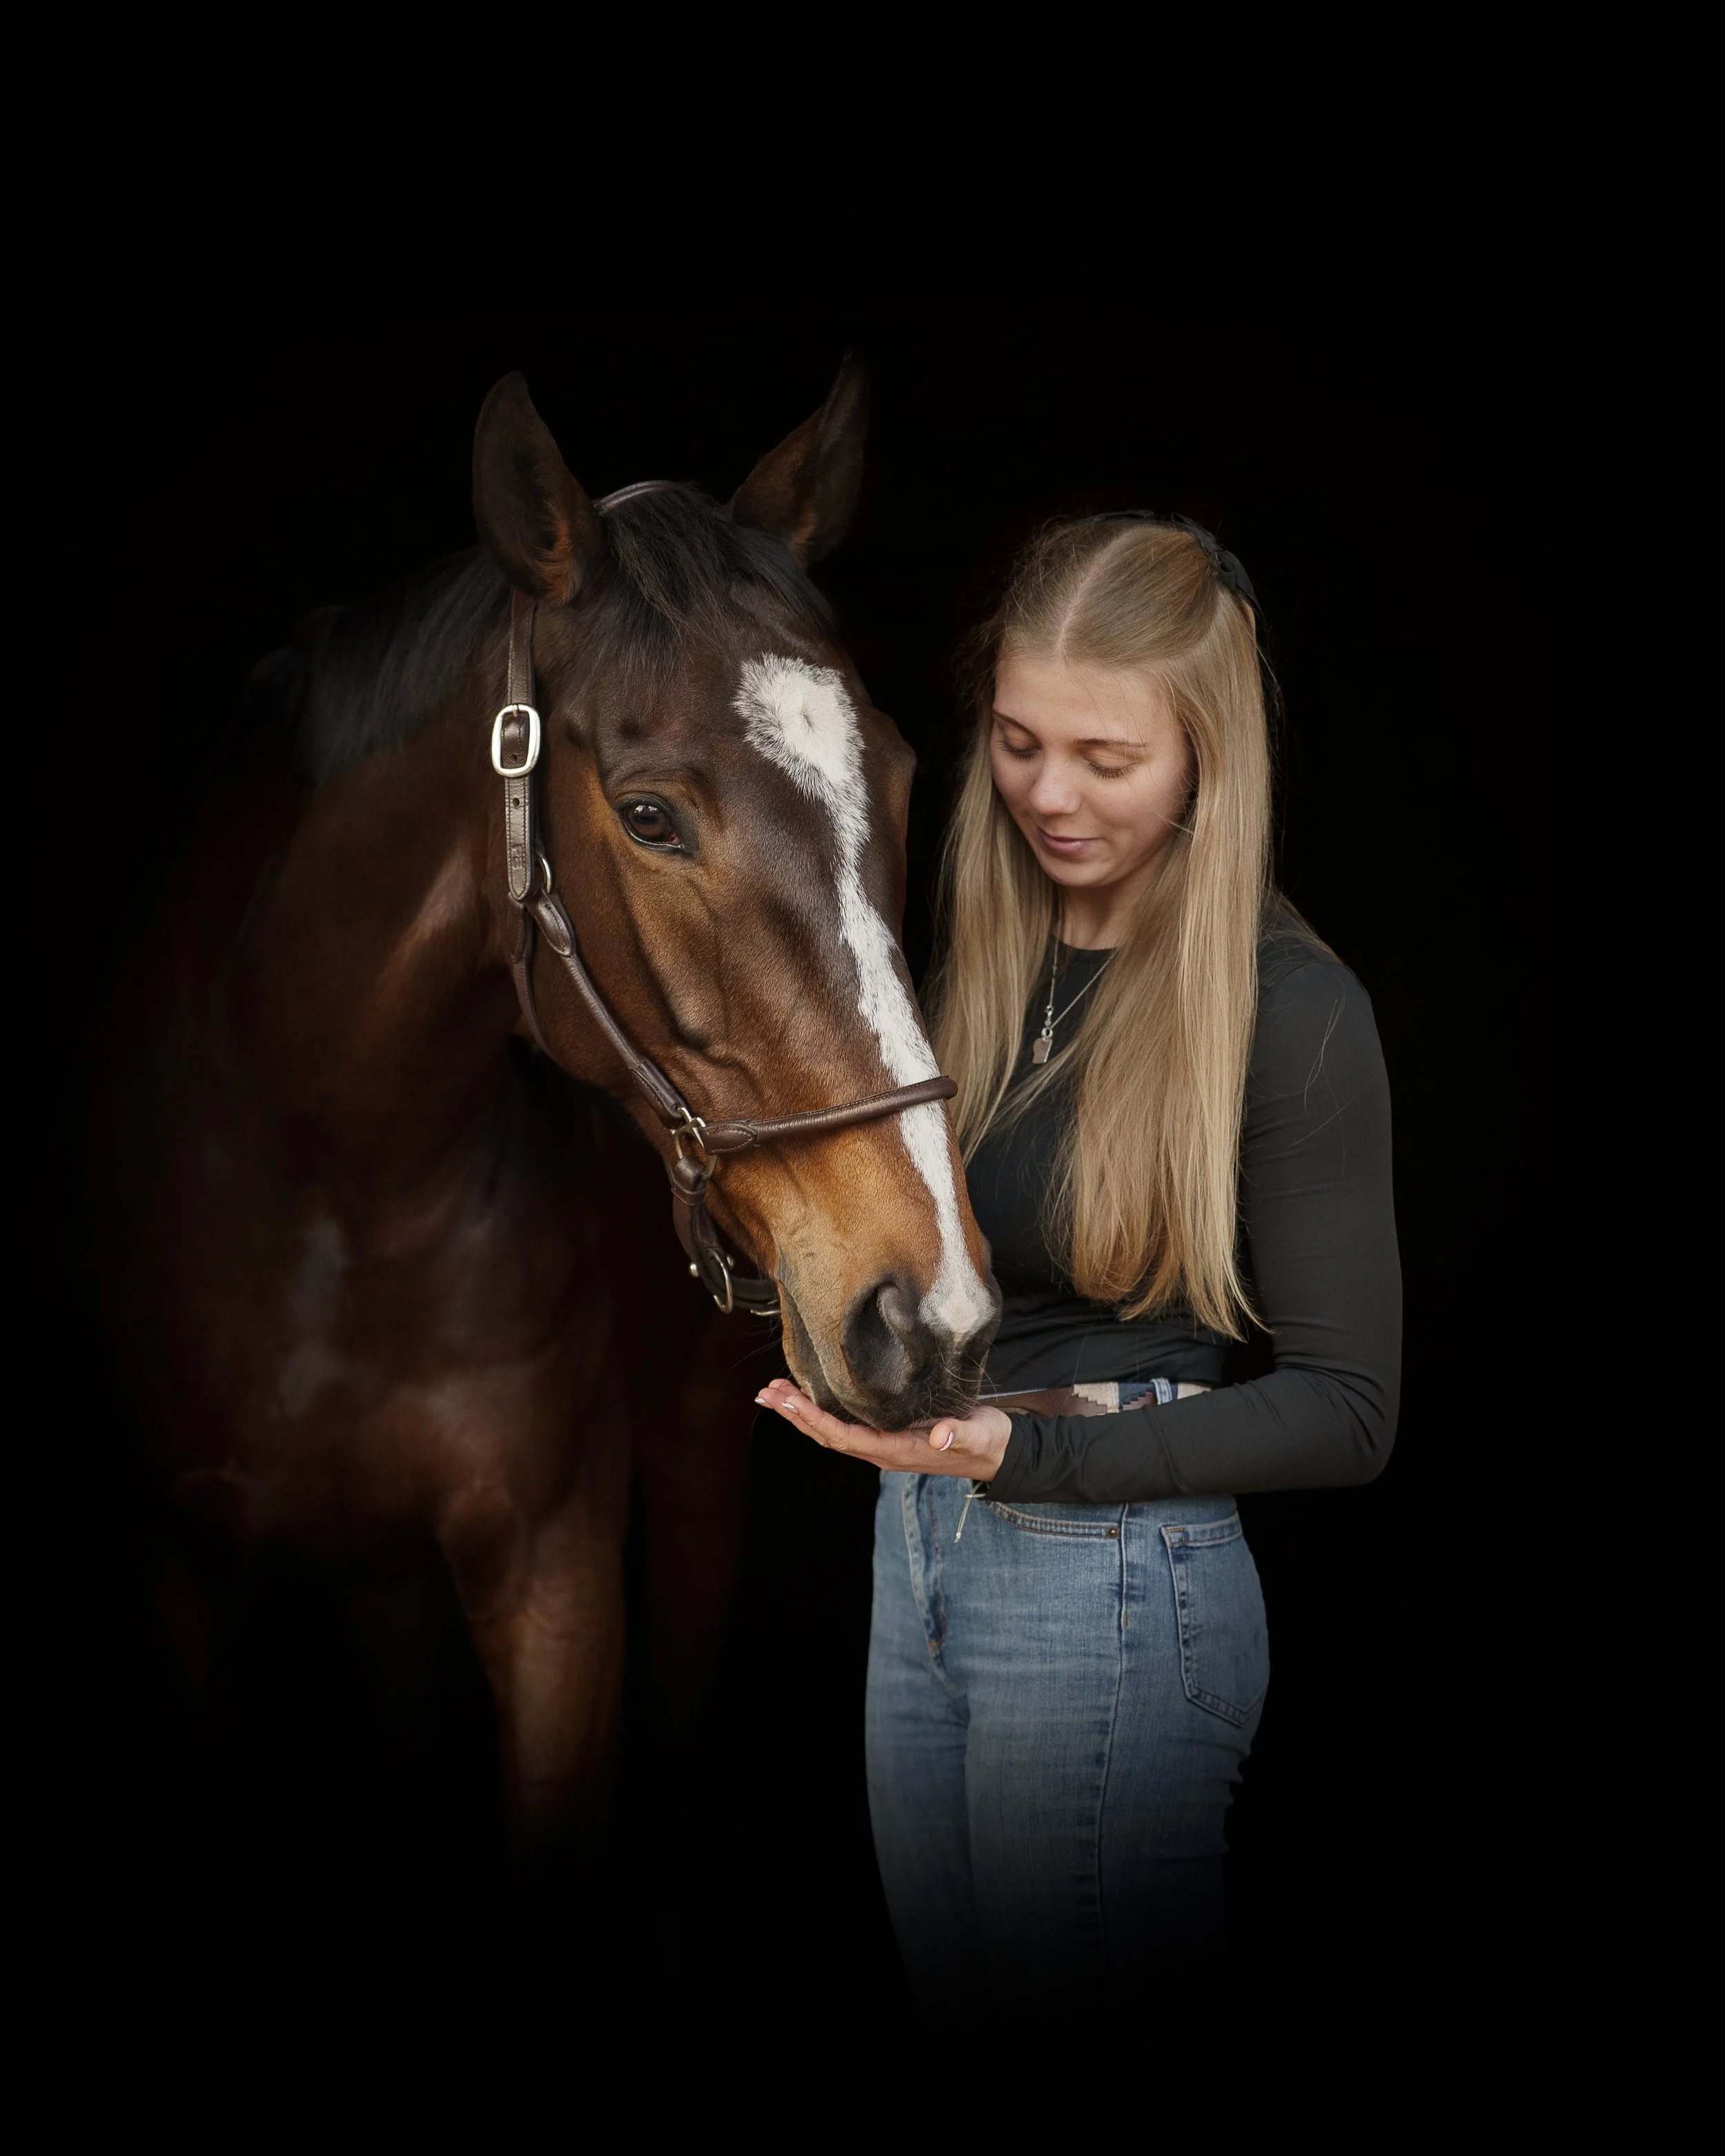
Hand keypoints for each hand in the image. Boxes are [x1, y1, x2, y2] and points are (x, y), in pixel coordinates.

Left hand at [754, 1378, 1012, 1479]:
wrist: (998, 1452)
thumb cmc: (987, 1440)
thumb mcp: (978, 1434)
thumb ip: (959, 1434)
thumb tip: (940, 1434)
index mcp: (897, 1450)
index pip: (845, 1436)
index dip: (814, 1419)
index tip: (787, 1401)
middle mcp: (883, 1451)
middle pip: (829, 1435)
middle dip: (796, 1415)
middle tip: (766, 1393)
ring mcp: (883, 1444)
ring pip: (832, 1431)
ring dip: (802, 1414)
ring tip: (774, 1394)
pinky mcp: (888, 1434)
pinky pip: (844, 1425)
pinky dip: (820, 1412)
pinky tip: (808, 1398)